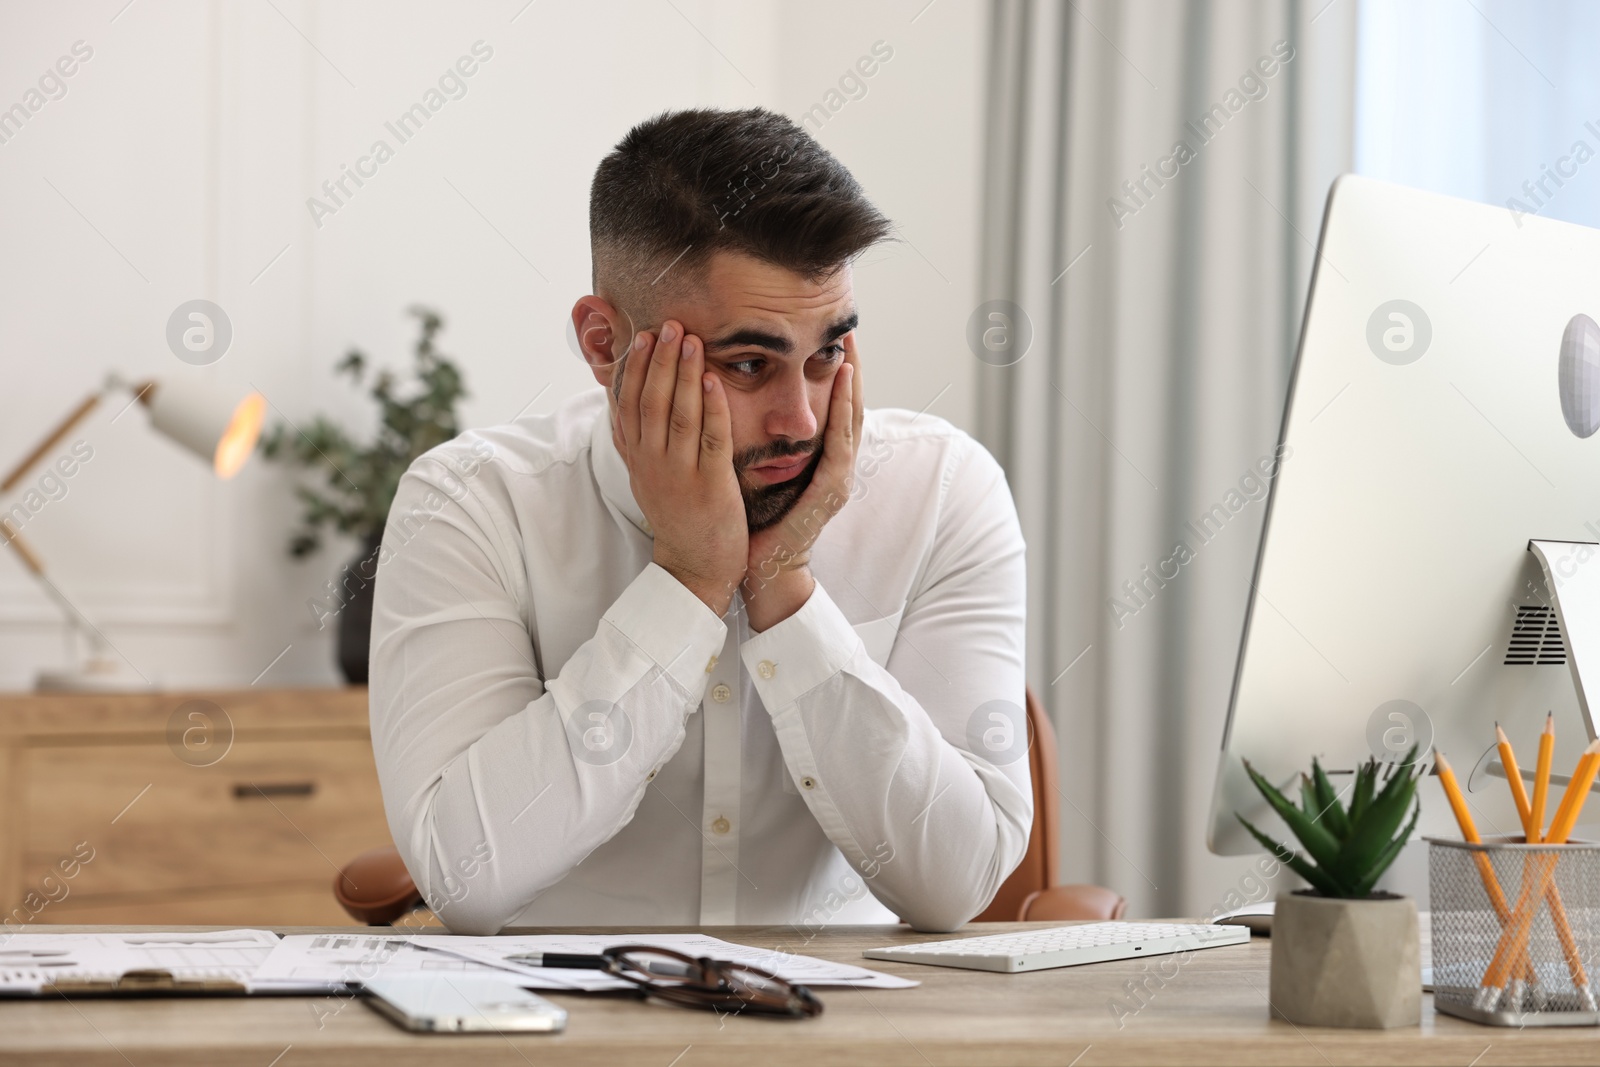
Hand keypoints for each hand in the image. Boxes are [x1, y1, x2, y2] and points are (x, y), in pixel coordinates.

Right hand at [612, 321, 746, 615]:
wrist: (695, 567)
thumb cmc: (678, 516)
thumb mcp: (647, 476)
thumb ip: (635, 439)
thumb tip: (618, 399)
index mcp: (638, 459)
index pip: (629, 404)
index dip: (634, 368)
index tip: (640, 336)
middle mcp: (653, 463)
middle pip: (651, 402)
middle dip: (658, 360)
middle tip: (668, 325)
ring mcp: (680, 474)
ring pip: (677, 415)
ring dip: (683, 374)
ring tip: (690, 340)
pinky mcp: (710, 485)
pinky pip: (710, 439)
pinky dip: (710, 407)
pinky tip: (713, 380)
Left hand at [742, 332, 862, 629]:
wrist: (764, 568)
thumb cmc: (757, 521)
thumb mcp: (761, 468)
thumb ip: (762, 438)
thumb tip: (736, 398)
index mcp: (820, 460)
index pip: (832, 407)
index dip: (834, 373)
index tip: (828, 337)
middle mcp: (836, 465)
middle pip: (850, 405)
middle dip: (852, 366)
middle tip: (848, 327)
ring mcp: (838, 477)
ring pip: (852, 416)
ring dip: (854, 379)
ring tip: (851, 344)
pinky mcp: (832, 489)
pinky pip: (842, 441)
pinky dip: (843, 408)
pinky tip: (842, 381)